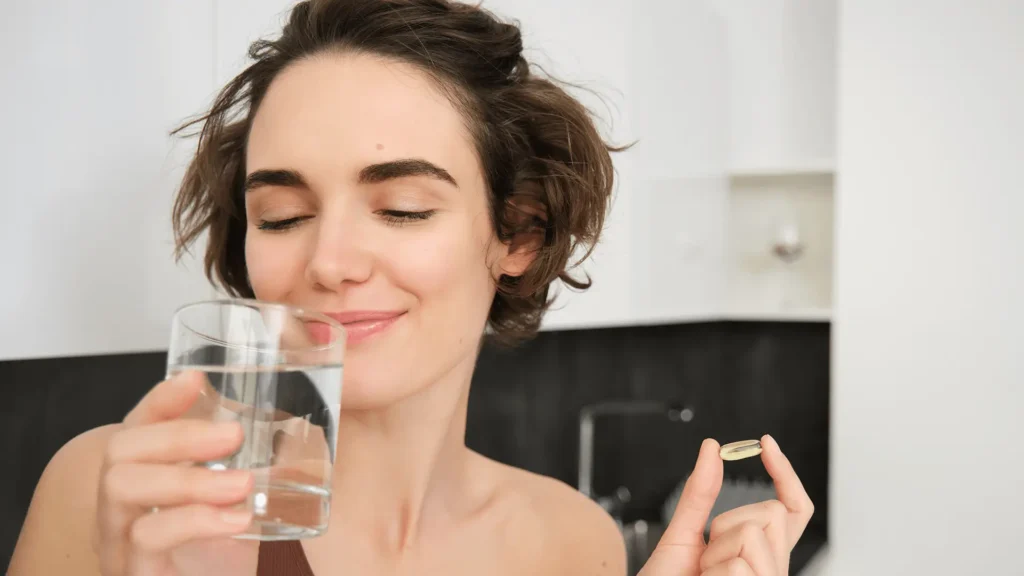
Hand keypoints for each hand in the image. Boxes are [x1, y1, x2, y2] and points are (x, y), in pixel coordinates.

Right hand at [94, 371, 259, 575]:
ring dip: (187, 477)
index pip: (135, 428)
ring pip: (120, 489)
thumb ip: (255, 466)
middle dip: (176, 435)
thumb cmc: (236, 561)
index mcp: (146, 485)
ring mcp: (121, 547)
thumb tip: (292, 424)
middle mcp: (122, 513)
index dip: (160, 400)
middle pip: (118, 452)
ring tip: (244, 483)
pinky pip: (144, 540)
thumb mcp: (246, 504)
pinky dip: (193, 521)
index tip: (197, 380)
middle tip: (233, 434)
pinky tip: (237, 518)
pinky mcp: (136, 574)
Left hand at [638, 435, 813, 575]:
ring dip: (717, 550)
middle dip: (728, 523)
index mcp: (761, 552)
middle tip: (708, 556)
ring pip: (753, 533)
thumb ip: (700, 493)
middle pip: (771, 512)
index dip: (785, 474)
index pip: (792, 509)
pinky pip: (739, 564)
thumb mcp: (682, 533)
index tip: (766, 443)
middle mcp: (772, 567)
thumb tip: (712, 448)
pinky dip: (712, 571)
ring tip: (706, 574)